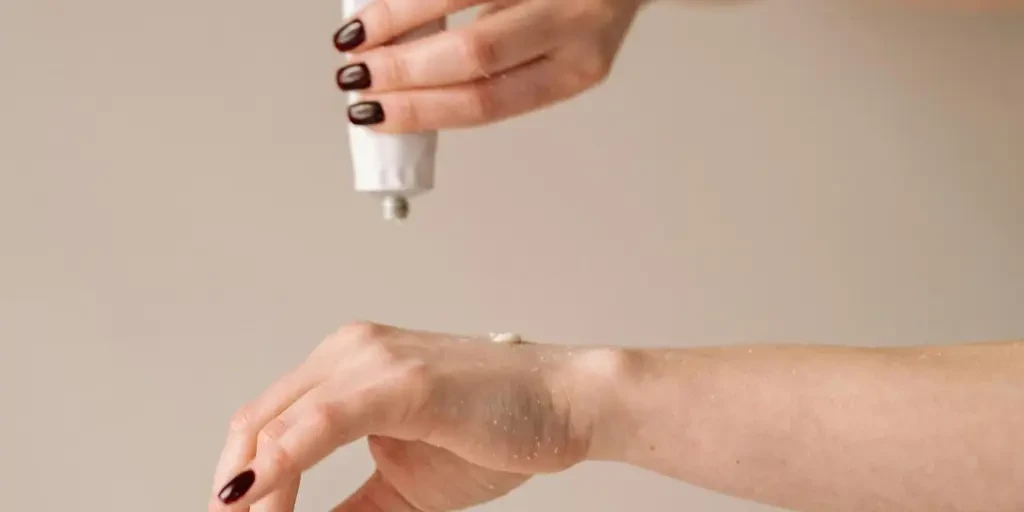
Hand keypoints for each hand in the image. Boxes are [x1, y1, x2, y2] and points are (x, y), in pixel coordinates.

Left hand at [207, 323, 612, 511]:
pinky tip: (263, 496)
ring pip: (277, 423)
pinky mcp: (403, 380)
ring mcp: (374, 360)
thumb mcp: (404, 482)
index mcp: (347, 366)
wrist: (567, 404)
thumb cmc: (498, 427)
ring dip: (256, 489)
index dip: (242, 482)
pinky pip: (322, 421)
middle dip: (239, 489)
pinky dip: (285, 462)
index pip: (267, 424)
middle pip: (257, 423)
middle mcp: (351, 352)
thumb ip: (350, 507)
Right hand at [333, 0, 644, 131]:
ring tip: (357, 34)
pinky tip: (383, 3)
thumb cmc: (578, 5)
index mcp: (575, 68)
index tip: (372, 114)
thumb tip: (409, 92)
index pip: (488, 102)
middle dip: (401, 68)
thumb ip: (493, 69)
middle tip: (354, 74)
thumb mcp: (549, 49)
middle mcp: (574, 21)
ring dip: (394, 17)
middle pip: (475, 54)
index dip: (421, 111)